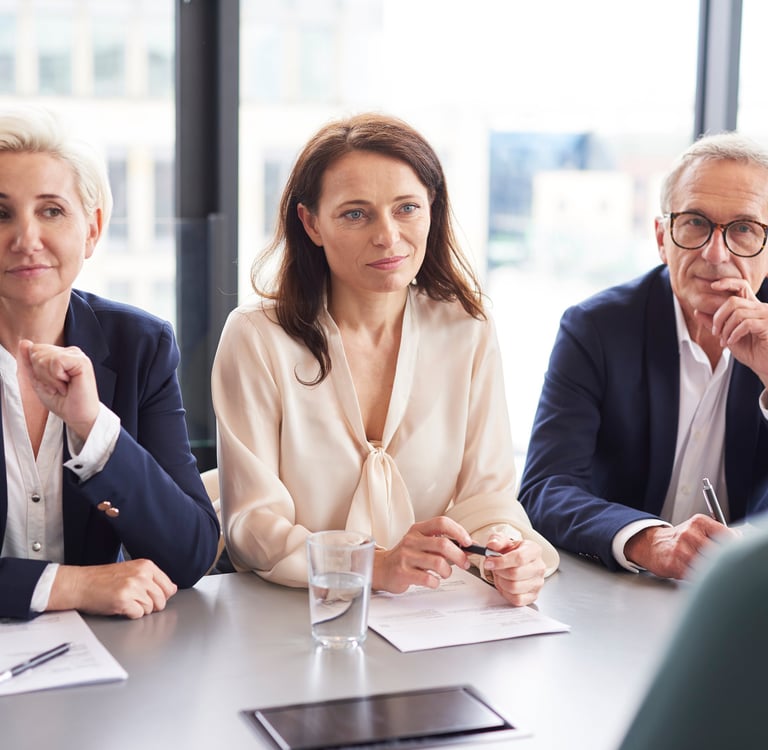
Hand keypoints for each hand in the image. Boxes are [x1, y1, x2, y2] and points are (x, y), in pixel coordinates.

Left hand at [17, 339, 100, 440]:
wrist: (79, 416)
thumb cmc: (62, 401)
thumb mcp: (38, 381)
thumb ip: (29, 362)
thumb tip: (24, 342)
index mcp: (61, 355)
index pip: (35, 350)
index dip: (36, 369)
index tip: (51, 383)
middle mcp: (70, 352)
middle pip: (37, 352)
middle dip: (41, 373)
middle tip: (57, 386)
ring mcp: (77, 355)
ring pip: (44, 357)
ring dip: (49, 378)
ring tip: (62, 386)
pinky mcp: (81, 361)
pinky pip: (55, 362)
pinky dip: (56, 377)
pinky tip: (67, 384)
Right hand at [48, 560, 177, 618]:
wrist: (80, 583)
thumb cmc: (103, 579)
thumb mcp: (132, 571)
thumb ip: (153, 579)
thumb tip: (172, 589)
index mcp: (146, 566)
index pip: (169, 586)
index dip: (162, 596)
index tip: (153, 598)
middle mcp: (142, 575)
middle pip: (161, 599)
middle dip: (152, 606)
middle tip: (136, 602)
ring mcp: (133, 587)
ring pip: (150, 608)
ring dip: (139, 610)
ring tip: (126, 602)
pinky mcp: (124, 600)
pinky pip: (138, 614)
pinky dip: (131, 614)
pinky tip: (121, 607)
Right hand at [372, 516, 471, 593]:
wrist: (381, 568)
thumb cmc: (406, 556)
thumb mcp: (422, 543)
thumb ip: (443, 544)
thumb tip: (470, 546)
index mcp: (418, 529)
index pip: (441, 523)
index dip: (458, 531)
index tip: (468, 542)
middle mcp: (412, 540)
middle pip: (443, 544)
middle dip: (459, 556)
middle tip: (464, 563)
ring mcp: (406, 556)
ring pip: (438, 563)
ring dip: (448, 571)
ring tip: (445, 573)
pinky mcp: (403, 572)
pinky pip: (428, 579)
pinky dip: (436, 582)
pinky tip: (432, 581)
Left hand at [482, 536, 546, 605]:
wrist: (516, 561)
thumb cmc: (511, 552)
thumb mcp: (503, 541)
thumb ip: (496, 540)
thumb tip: (492, 545)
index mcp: (533, 550)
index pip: (519, 558)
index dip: (501, 562)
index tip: (489, 563)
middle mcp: (539, 567)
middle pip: (515, 574)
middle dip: (499, 572)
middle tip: (495, 568)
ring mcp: (538, 582)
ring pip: (514, 588)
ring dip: (501, 582)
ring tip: (500, 576)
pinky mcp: (534, 595)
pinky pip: (517, 599)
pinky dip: (506, 593)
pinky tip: (505, 585)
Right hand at [624, 514, 735, 579]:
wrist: (652, 545)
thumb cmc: (680, 539)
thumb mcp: (698, 528)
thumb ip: (718, 533)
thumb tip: (739, 539)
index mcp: (699, 522)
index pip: (728, 535)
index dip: (734, 546)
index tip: (733, 551)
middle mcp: (690, 534)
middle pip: (720, 552)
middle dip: (721, 559)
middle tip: (717, 561)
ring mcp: (682, 550)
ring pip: (709, 565)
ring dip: (709, 569)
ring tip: (702, 565)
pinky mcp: (675, 564)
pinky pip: (697, 575)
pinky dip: (699, 576)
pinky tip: (692, 569)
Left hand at [697, 278, 767, 385]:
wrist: (766, 365)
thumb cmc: (752, 351)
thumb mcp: (728, 336)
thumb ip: (714, 324)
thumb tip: (697, 311)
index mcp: (751, 308)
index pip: (742, 286)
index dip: (728, 282)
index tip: (713, 286)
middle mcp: (760, 308)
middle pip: (733, 301)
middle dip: (718, 317)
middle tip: (715, 332)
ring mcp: (766, 315)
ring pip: (737, 312)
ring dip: (725, 328)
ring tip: (724, 340)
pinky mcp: (767, 325)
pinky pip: (746, 323)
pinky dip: (734, 333)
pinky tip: (731, 342)